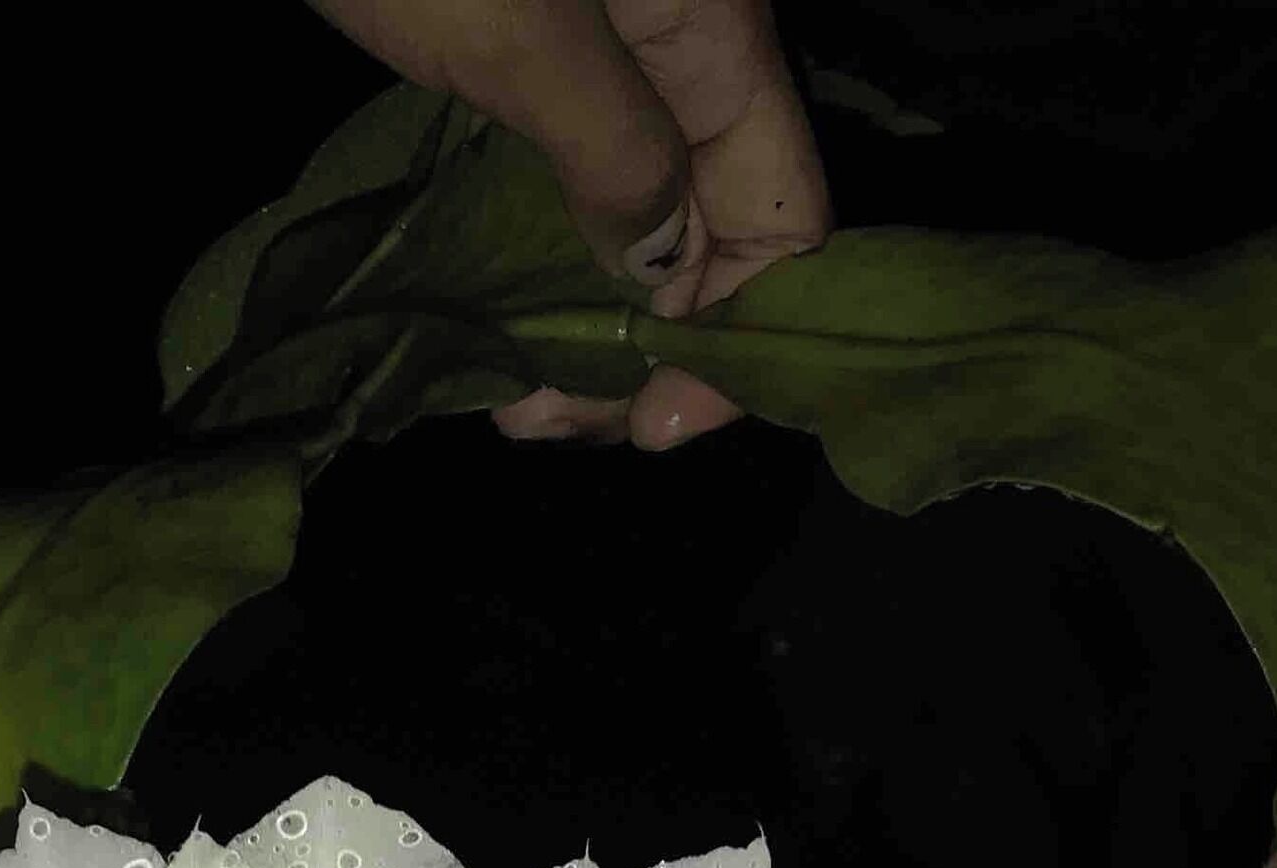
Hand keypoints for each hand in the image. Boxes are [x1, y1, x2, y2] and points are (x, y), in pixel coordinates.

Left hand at [309, 0, 829, 447]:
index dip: (743, 332)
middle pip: (714, 226)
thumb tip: (669, 272)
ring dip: (585, 316)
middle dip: (651, 342)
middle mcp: (676, 44)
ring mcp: (598, 47)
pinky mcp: (518, 46)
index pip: (785, 214)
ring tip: (509, 394)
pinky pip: (563, 173)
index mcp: (712, 30)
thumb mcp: (521, 44)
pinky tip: (490, 321)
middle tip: (547, 420)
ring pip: (634, 210)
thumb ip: (618, 159)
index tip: (655, 419)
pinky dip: (536, 257)